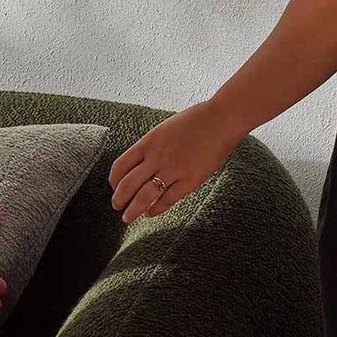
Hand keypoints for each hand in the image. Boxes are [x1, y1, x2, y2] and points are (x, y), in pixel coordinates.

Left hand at [108, 101, 242, 223]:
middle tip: (117, 207)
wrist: (223, 119)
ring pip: (144, 197)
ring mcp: (173, 170)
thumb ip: (151, 147)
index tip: (114, 187)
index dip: (114, 181)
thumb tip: (139, 166)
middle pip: (127, 185)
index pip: (120, 166)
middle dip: (118, 199)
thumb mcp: (164, 129)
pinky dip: (155, 209)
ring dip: (132, 210)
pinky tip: (151, 212)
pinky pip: (167, 200)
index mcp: (149, 142)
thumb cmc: (195, 122)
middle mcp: (157, 157)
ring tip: (128, 217)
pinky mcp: (190, 180)